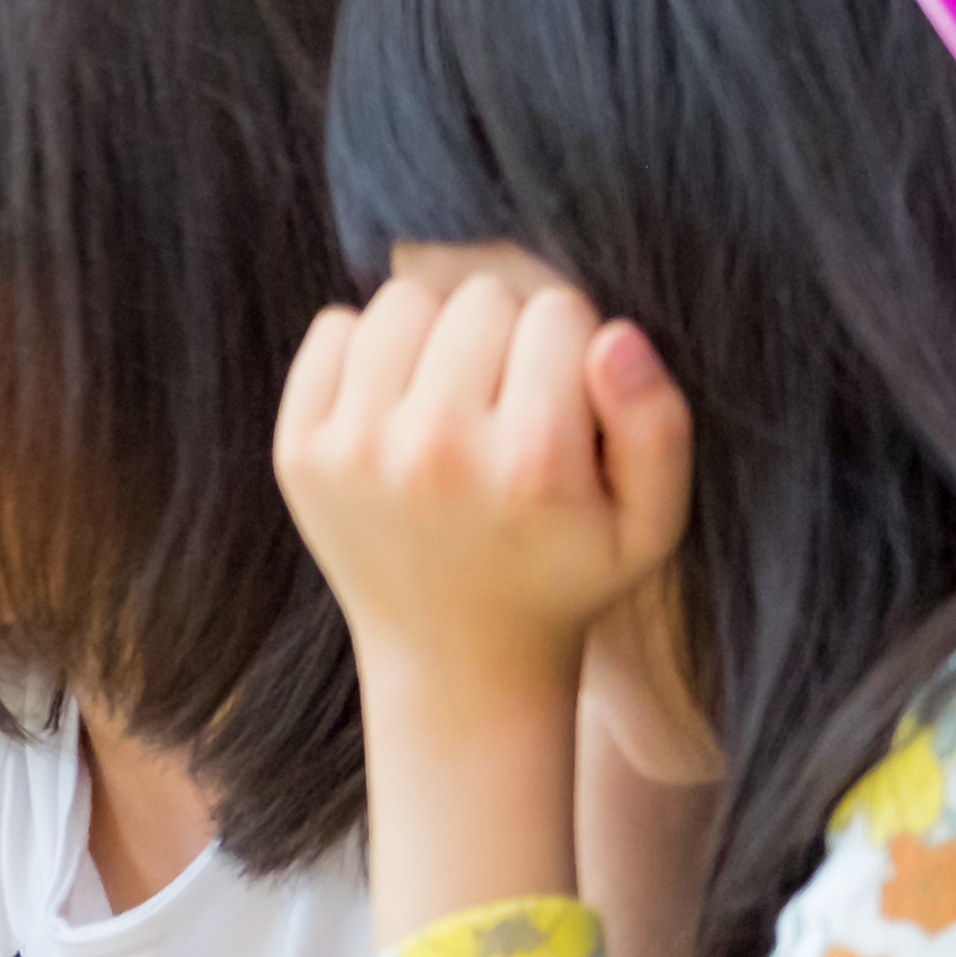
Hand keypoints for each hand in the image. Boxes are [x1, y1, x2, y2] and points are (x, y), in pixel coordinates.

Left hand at [273, 269, 691, 713]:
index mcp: (531, 466)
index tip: (568, 398)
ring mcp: (354, 451)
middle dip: (508, 332)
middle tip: (511, 399)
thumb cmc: (565, 572)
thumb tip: (613, 336)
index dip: (575, 344)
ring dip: (438, 331)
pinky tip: (398, 403)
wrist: (456, 658)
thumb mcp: (651, 522)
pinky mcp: (298, 450)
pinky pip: (333, 328)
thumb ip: (657, 423)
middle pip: (482, 298)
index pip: (560, 313)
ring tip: (457, 392)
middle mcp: (435, 452)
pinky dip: (367, 347)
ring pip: (405, 299)